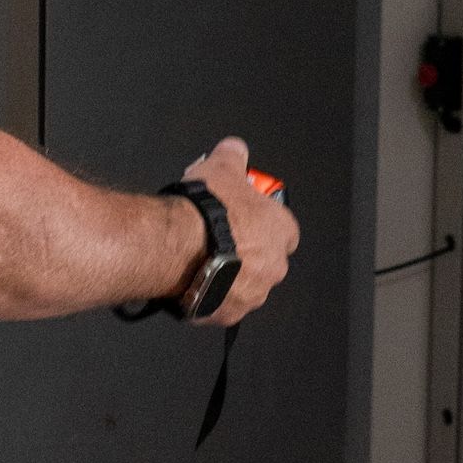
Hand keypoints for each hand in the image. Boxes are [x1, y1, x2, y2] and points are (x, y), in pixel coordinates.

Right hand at [184, 135, 299, 323]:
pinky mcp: (226, 314)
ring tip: (200, 262)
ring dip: (228, 277)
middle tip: (219, 240)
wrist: (178, 245)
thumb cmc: (205, 210)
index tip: (246, 218)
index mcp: (280, 232)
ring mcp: (251, 294)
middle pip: (265, 261)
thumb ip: (233, 156)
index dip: (263, 223)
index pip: (284, 230)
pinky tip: (191, 281)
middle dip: (246, 253)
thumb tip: (235, 148)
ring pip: (243, 286)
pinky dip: (209, 296)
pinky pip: (221, 306)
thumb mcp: (221, 168)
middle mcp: (273, 267)